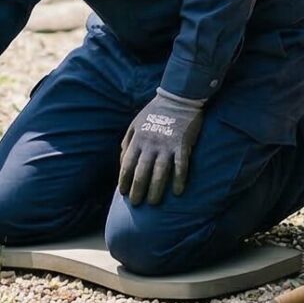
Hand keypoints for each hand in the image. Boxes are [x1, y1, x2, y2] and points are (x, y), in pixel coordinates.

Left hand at [117, 90, 205, 205]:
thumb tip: (121, 163)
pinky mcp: (182, 145)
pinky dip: (179, 180)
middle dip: (138, 190)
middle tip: (137, 204)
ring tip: (154, 203)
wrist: (178, 97)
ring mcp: (167, 145)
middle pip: (141, 172)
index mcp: (137, 140)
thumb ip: (127, 143)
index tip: (123, 193)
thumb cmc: (154, 112)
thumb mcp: (134, 124)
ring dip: (156, 189)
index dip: (124, 180)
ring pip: (159, 172)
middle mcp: (150, 144)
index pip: (127, 165)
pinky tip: (177, 192)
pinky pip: (181, 166)